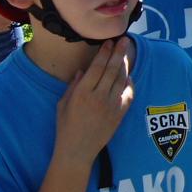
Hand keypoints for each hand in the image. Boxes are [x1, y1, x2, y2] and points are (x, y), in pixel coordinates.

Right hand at [54, 38, 132, 165]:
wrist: (77, 151)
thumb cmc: (65, 127)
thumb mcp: (63, 104)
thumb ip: (73, 85)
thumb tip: (83, 69)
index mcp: (82, 93)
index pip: (97, 67)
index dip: (104, 53)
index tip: (108, 42)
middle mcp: (98, 97)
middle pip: (112, 69)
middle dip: (118, 52)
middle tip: (124, 39)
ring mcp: (111, 105)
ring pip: (121, 79)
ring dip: (124, 65)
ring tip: (126, 53)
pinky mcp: (119, 114)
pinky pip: (128, 94)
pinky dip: (129, 83)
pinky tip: (128, 76)